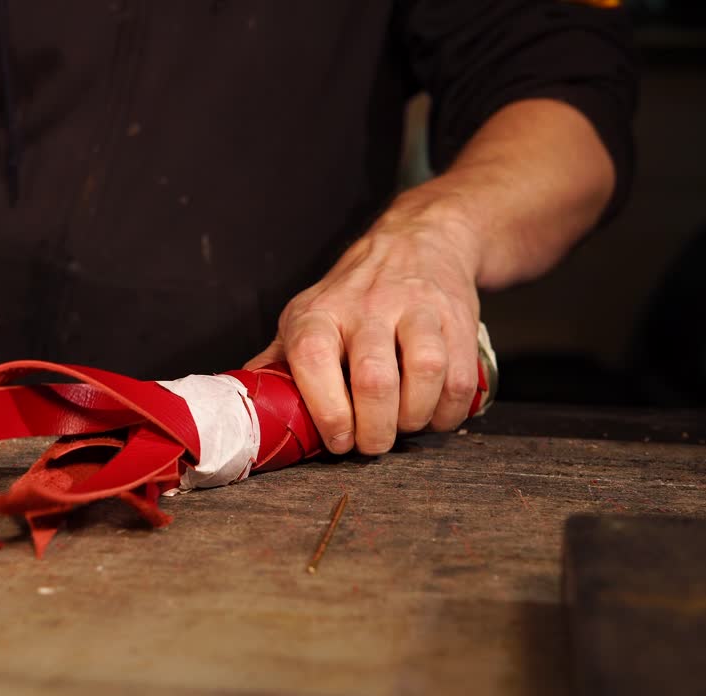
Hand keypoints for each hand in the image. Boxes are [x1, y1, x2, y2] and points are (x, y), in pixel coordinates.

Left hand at [246, 193, 483, 454]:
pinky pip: (461, 376)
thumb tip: (244, 407)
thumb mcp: (307, 317)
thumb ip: (279, 362)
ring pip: (425, 372)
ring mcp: (416, 309)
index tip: (337, 440)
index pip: (314, 359)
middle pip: (375, 378)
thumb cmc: (352, 295)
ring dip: (416, 417)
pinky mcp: (457, 318)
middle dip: (375, 429)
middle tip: (373, 444)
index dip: (327, 411)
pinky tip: (436, 414)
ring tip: (405, 425)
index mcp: (319, 313)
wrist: (417, 241)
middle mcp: (367, 306)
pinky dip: (451, 410)